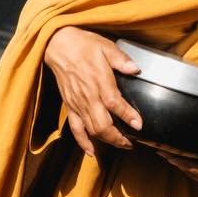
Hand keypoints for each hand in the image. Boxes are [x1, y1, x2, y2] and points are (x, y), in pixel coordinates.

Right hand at [43, 27, 142, 156]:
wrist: (58, 45)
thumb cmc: (83, 45)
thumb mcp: (105, 46)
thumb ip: (121, 60)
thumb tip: (135, 69)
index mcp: (99, 81)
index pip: (115, 104)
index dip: (128, 116)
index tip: (139, 125)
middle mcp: (88, 96)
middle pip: (102, 125)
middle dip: (118, 138)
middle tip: (131, 143)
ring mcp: (77, 103)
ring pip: (91, 129)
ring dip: (106, 141)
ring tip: (120, 145)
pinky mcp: (70, 106)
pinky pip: (75, 128)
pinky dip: (83, 142)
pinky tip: (91, 152)